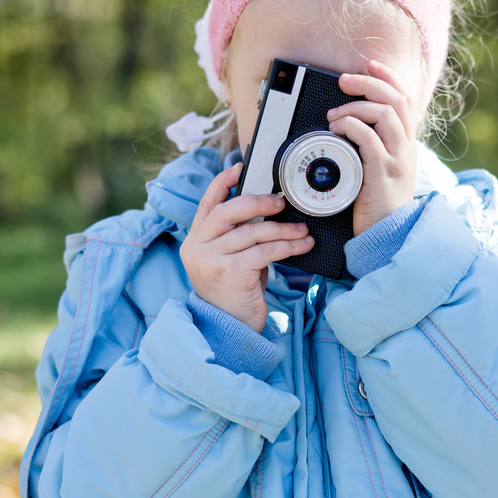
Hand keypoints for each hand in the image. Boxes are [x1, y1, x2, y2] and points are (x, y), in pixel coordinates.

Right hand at [180, 162, 313, 332]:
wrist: (229, 330)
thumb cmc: (234, 294)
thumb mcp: (229, 261)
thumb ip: (236, 237)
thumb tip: (265, 209)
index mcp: (195, 241)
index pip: (207, 204)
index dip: (223, 183)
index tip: (240, 168)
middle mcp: (198, 248)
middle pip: (229, 211)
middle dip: (259, 202)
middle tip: (281, 202)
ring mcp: (212, 260)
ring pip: (253, 232)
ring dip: (283, 229)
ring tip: (302, 229)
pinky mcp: (230, 272)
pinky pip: (264, 251)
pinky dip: (287, 246)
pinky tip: (301, 245)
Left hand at [326, 60, 419, 234]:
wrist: (388, 235)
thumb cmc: (379, 204)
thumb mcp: (383, 169)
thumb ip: (375, 146)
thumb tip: (355, 123)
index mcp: (406, 144)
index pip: (405, 99)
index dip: (388, 77)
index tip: (370, 64)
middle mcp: (406, 148)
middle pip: (395, 100)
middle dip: (368, 83)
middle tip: (344, 81)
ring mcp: (396, 160)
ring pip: (384, 115)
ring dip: (355, 108)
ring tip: (334, 116)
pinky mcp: (381, 174)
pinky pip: (369, 139)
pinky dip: (351, 128)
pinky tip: (338, 131)